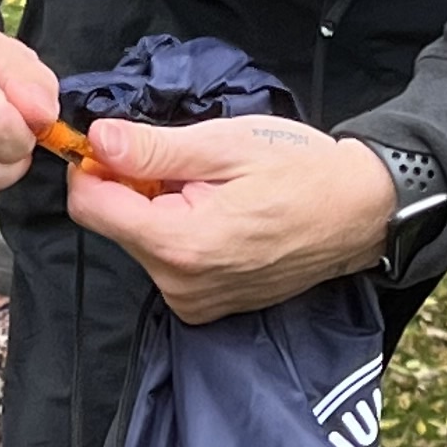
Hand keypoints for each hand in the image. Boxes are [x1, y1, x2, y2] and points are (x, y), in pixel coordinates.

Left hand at [69, 118, 396, 321]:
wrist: (358, 214)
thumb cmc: (299, 171)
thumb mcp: (225, 144)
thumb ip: (154, 148)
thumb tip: (98, 139)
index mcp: (179, 242)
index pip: (89, 206)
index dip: (93, 167)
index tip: (118, 144)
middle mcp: (178, 284)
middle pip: (114, 224)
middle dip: (134, 187)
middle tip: (188, 166)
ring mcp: (191, 302)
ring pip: (138, 242)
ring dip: (157, 210)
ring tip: (212, 192)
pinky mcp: (203, 307)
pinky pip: (165, 264)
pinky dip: (177, 235)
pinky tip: (219, 217)